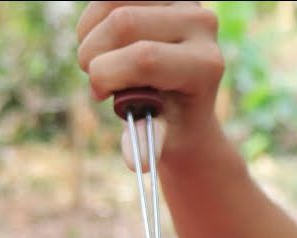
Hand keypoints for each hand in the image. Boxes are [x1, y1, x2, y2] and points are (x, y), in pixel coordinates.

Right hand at [76, 1, 224, 167]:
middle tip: (97, 80)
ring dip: (90, 37)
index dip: (108, 74)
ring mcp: (185, 1)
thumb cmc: (167, 122)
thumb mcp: (156, 138)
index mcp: (206, 64)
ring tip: (99, 60)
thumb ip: (145, 143)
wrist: (181, 101)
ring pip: (113, 5)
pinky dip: (91, 19)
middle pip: (123, 23)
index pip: (145, 57)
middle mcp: (203, 25)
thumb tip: (136, 161)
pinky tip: (97, 40)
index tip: (99, 94)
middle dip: (95, 56)